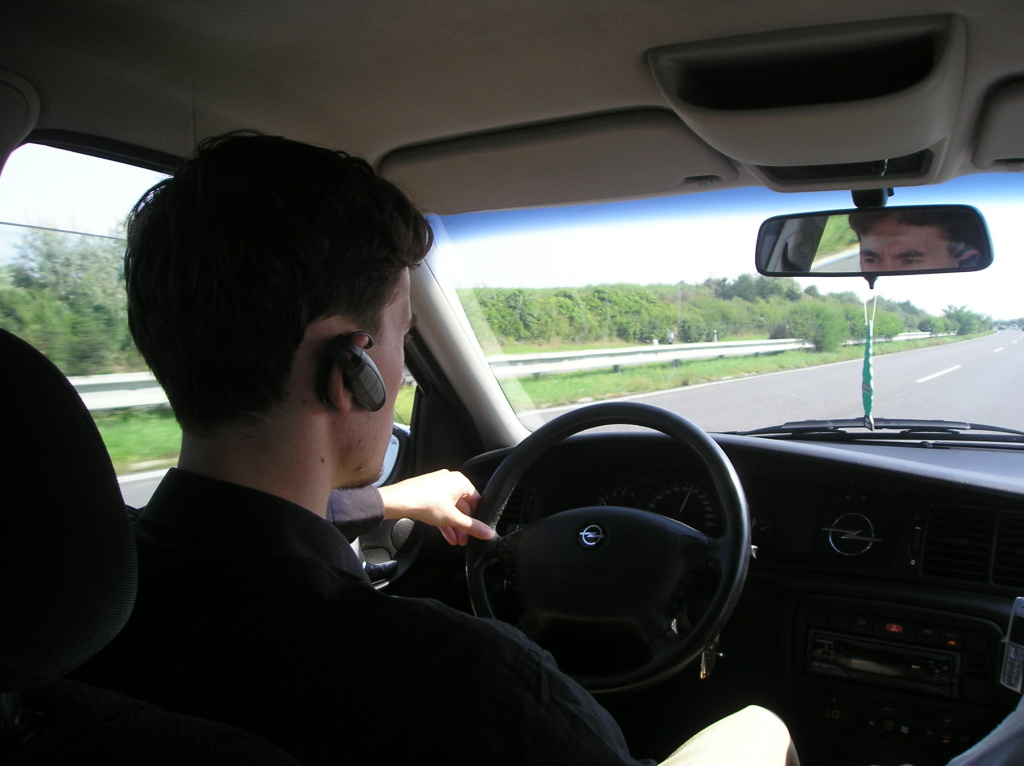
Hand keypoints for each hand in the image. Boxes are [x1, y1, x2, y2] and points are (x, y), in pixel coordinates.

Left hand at [378, 469, 492, 545]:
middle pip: (463, 506)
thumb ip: (472, 527)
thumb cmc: (424, 502)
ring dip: (455, 526)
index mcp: (460, 481)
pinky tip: (448, 536)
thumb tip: (488, 533)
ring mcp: (438, 487)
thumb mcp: (453, 518)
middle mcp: (449, 481)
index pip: (476, 500)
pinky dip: (445, 522)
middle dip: (464, 525)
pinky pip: (441, 509)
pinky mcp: (428, 494)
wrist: (398, 501)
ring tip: (458, 541)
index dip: (478, 517)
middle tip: (467, 539)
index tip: (478, 529)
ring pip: (451, 510)